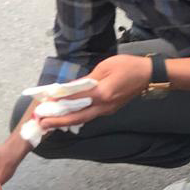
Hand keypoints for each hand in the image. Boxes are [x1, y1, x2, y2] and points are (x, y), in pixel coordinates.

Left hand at [36, 55, 150, 132]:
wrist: (147, 75)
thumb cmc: (127, 66)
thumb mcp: (104, 67)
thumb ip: (85, 80)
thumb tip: (68, 88)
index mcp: (102, 93)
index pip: (75, 99)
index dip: (59, 101)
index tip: (44, 103)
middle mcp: (104, 106)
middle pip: (77, 117)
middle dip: (58, 121)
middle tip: (42, 123)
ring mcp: (107, 110)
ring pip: (83, 118)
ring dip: (66, 121)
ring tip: (50, 122)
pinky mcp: (109, 110)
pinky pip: (90, 115)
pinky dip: (76, 116)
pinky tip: (67, 116)